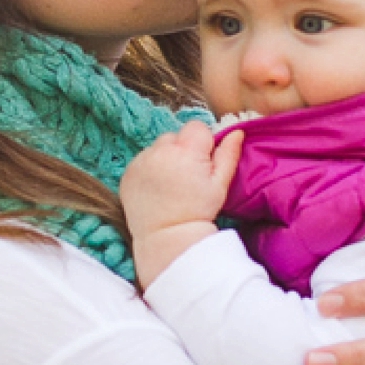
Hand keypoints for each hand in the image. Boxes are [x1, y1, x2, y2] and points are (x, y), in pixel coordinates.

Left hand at [120, 122, 244, 286]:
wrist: (167, 237)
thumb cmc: (198, 211)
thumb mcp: (220, 185)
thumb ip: (228, 155)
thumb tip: (236, 132)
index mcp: (186, 150)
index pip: (197, 127)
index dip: (203, 144)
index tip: (203, 164)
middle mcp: (160, 150)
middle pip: (175, 136)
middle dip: (183, 150)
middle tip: (187, 176)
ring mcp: (141, 160)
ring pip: (158, 148)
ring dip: (165, 158)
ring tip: (171, 183)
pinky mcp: (128, 171)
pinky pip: (143, 160)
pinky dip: (150, 169)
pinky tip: (157, 188)